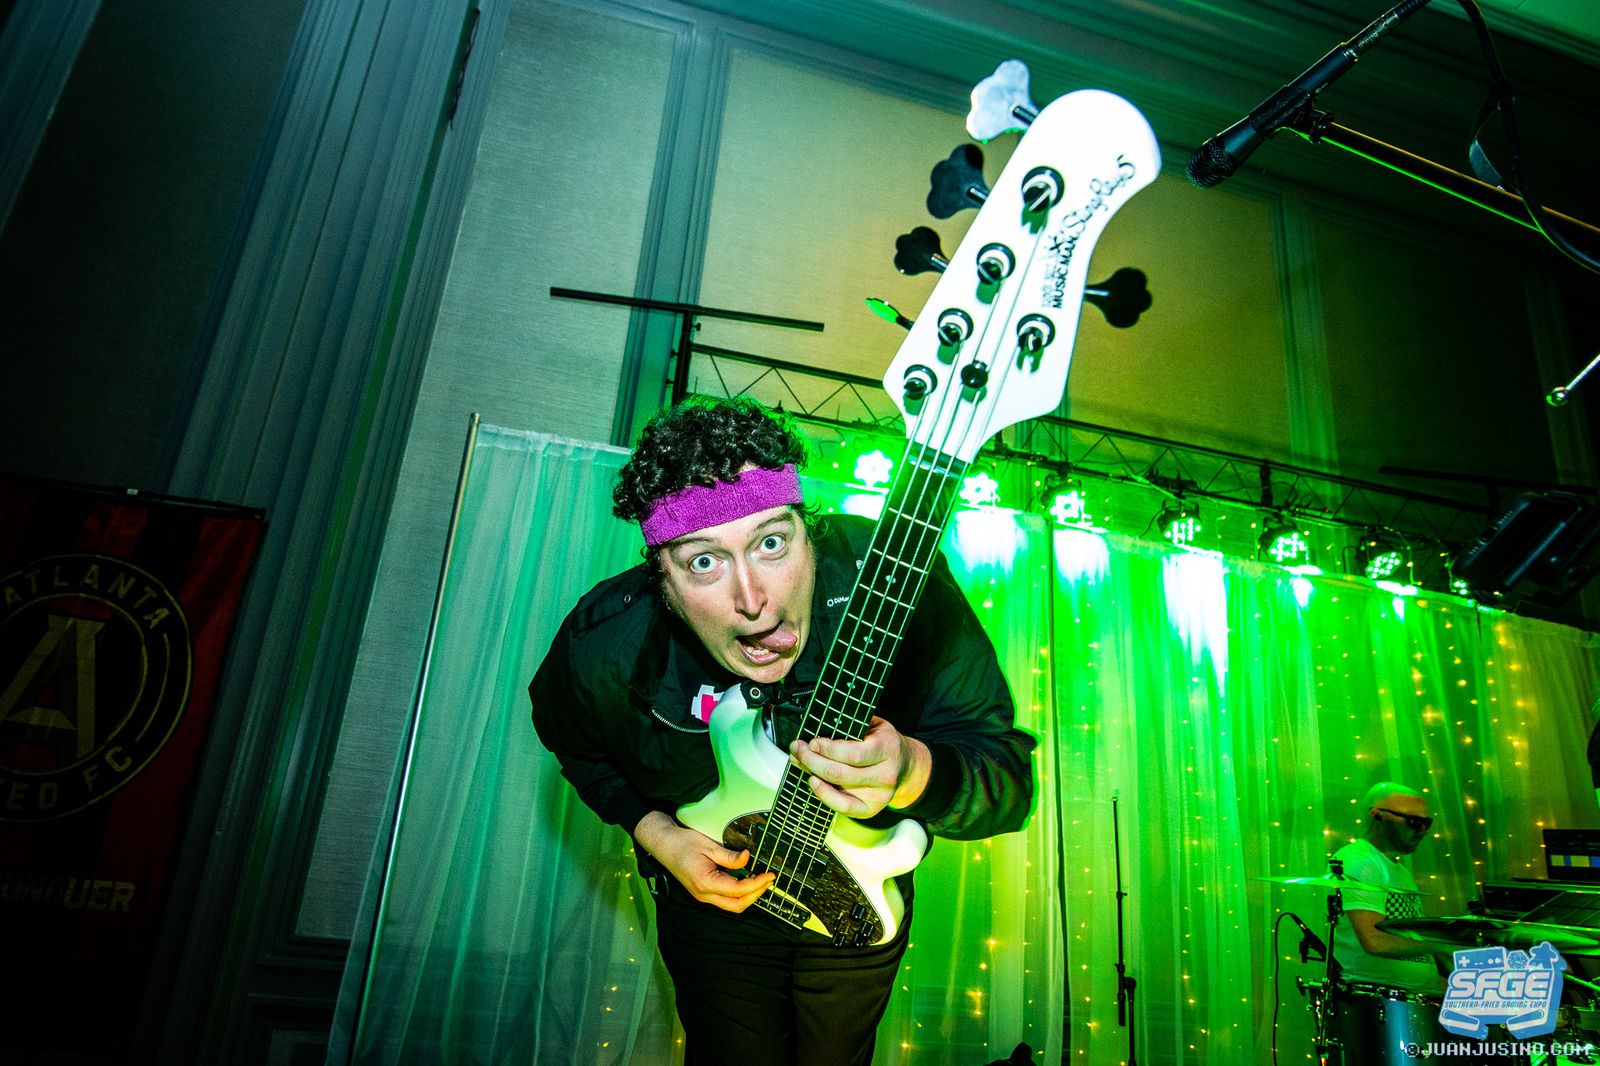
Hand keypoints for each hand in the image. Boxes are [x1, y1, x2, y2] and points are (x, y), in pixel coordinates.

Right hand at [633, 811, 773, 911]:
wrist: (664, 845)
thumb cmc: (683, 843)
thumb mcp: (709, 846)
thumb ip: (729, 856)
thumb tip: (748, 858)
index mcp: (705, 882)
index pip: (738, 890)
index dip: (757, 884)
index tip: (769, 875)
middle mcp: (704, 894)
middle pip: (736, 905)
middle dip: (755, 895)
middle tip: (767, 880)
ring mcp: (703, 895)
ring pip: (731, 905)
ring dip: (748, 896)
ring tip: (759, 880)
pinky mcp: (703, 893)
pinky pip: (725, 899)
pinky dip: (738, 893)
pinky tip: (745, 880)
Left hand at [789, 716, 930, 818]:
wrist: (906, 766)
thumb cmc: (883, 742)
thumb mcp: (874, 725)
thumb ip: (852, 725)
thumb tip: (818, 727)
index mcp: (888, 749)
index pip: (853, 754)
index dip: (828, 749)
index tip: (812, 742)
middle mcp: (885, 774)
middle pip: (841, 773)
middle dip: (812, 760)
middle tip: (798, 748)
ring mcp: (879, 795)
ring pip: (838, 788)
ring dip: (812, 773)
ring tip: (799, 761)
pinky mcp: (871, 809)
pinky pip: (843, 808)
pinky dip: (824, 795)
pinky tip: (813, 781)